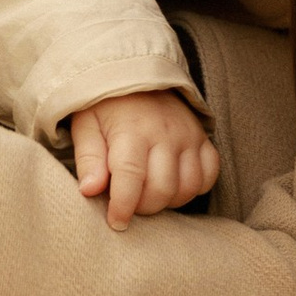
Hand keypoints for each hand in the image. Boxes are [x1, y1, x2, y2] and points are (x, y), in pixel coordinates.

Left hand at [71, 86, 219, 231]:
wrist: (137, 73)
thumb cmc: (106, 106)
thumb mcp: (85, 125)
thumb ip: (88, 158)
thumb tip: (89, 191)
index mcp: (132, 130)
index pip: (131, 176)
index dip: (123, 206)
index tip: (115, 222)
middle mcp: (165, 133)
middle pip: (162, 189)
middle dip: (143, 207)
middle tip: (129, 203)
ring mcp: (188, 136)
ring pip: (188, 187)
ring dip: (168, 201)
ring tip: (148, 194)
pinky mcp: (203, 139)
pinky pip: (209, 175)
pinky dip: (194, 188)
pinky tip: (173, 184)